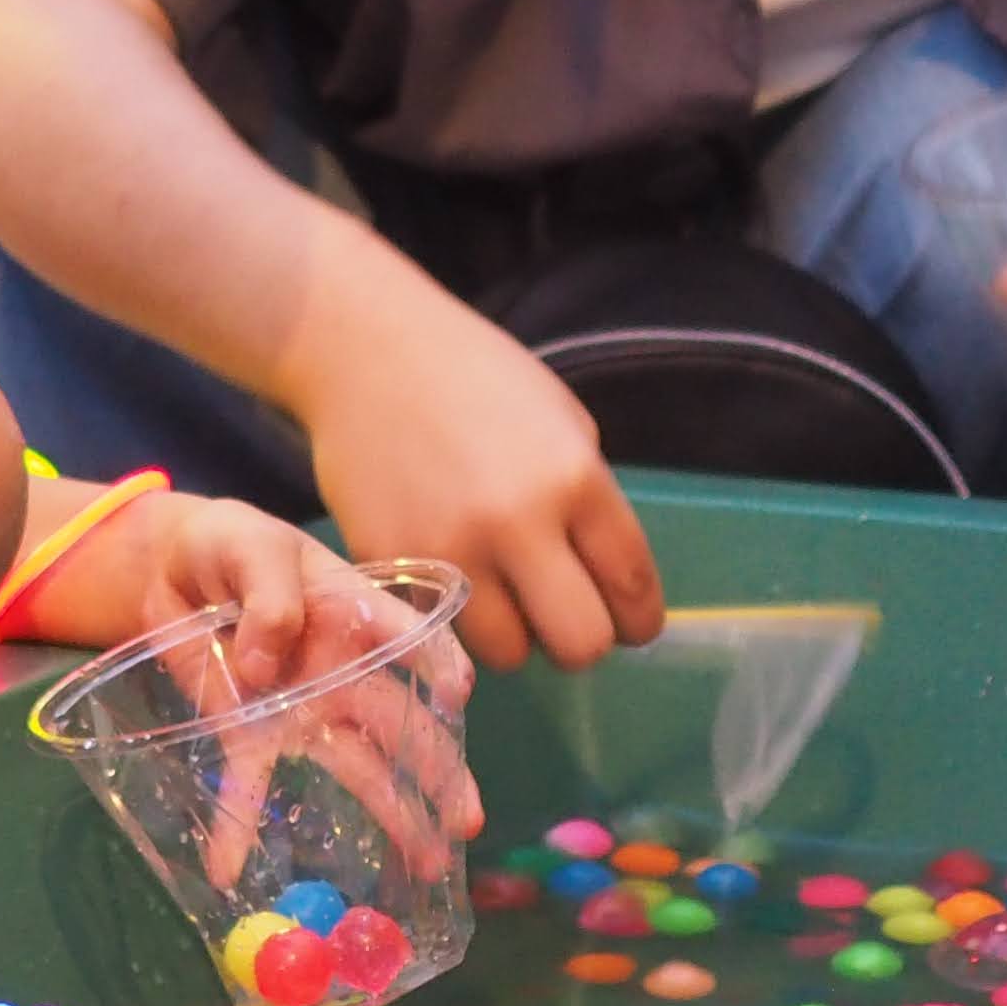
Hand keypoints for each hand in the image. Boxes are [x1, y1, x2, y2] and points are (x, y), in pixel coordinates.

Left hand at [56, 494, 485, 889]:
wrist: (171, 566)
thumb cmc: (228, 544)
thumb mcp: (246, 545)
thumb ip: (267, 593)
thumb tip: (266, 664)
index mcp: (351, 609)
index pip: (407, 635)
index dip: (437, 660)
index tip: (459, 694)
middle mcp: (341, 668)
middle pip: (399, 720)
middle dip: (439, 770)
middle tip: (467, 820)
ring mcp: (301, 707)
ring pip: (356, 765)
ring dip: (390, 813)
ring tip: (426, 864)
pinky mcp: (249, 732)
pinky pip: (251, 784)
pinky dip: (238, 827)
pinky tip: (232, 867)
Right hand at [298, 293, 661, 671]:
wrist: (367, 351)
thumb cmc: (476, 377)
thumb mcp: (562, 422)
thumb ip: (587, 503)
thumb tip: (605, 579)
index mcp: (574, 478)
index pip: (631, 586)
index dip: (640, 620)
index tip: (631, 625)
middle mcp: (517, 523)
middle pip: (580, 645)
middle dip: (581, 639)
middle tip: (562, 613)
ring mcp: (450, 550)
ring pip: (510, 654)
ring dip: (515, 634)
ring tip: (500, 592)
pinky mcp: (393, 565)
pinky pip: (444, 627)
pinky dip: (456, 614)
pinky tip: (451, 570)